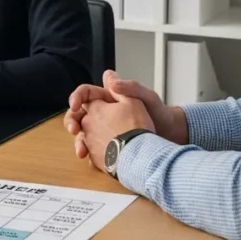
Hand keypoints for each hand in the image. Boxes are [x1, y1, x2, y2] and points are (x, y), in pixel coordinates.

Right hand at [64, 70, 186, 158]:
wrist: (169, 135)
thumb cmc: (159, 113)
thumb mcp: (146, 97)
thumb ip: (129, 87)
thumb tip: (109, 79)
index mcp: (108, 99)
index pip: (86, 94)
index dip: (76, 98)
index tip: (75, 105)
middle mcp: (103, 115)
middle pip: (78, 116)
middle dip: (71, 122)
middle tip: (74, 130)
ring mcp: (104, 132)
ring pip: (83, 135)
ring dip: (78, 142)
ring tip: (82, 152)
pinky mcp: (108, 147)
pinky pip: (93, 150)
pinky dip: (89, 155)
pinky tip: (91, 160)